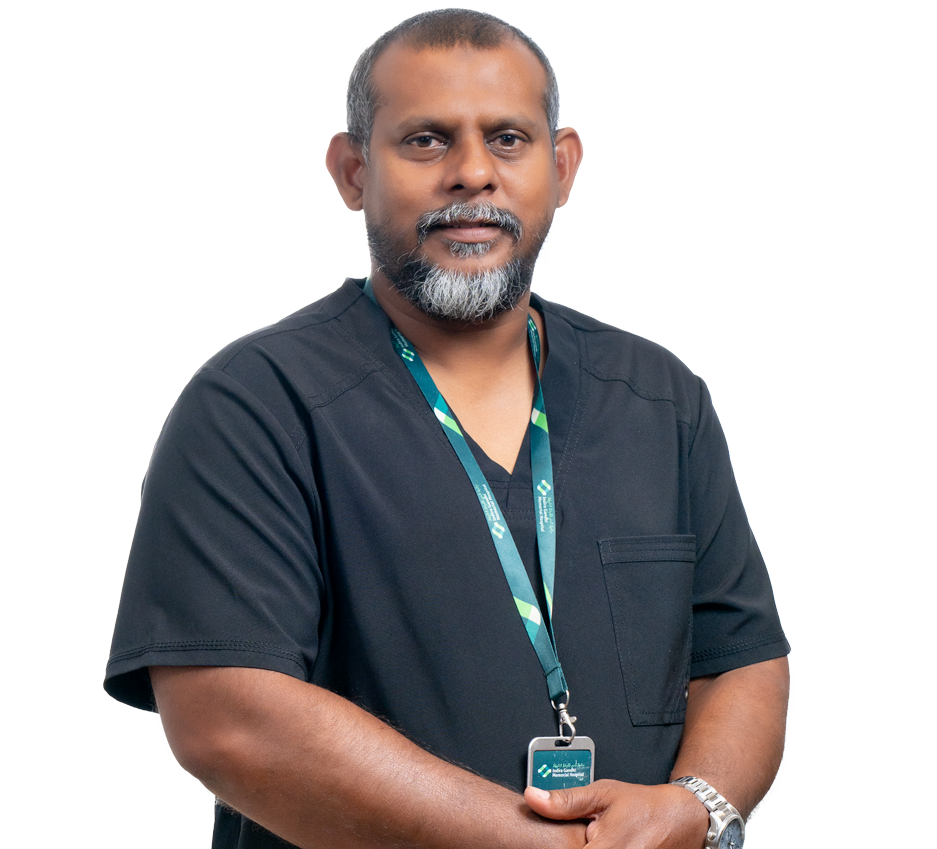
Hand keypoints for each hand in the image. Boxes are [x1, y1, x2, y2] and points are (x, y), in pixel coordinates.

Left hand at [524, 780, 708, 848]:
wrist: (684, 819)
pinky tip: (601, 844)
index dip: (556, 848)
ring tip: (595, 839)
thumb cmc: (644, 805)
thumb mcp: (603, 794)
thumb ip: (566, 801)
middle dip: (575, 847)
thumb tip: (532, 797)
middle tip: (587, 836)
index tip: (554, 841)